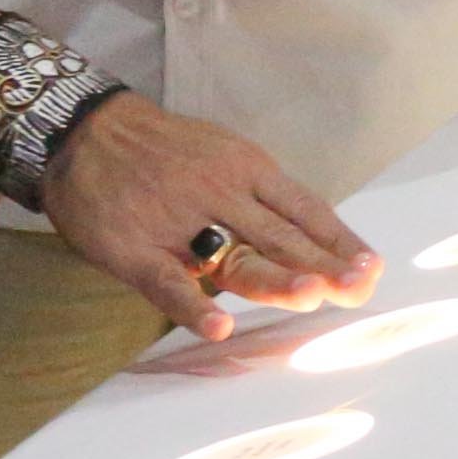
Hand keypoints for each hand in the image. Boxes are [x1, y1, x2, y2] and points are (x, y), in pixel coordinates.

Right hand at [46, 95, 374, 328]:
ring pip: (235, 257)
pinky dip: (193, 305)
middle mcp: (221, 194)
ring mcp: (178, 223)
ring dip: (275, 279)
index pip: (306, 209)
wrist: (86, 133)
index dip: (339, 241)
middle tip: (357, 290)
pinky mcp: (137, 251)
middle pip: (280, 236)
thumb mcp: (223, 155)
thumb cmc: (165, 152)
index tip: (370, 270)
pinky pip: (169, 283)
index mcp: (247, 170)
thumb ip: (262, 195)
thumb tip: (314, 237)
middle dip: (323, 266)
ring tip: (310, 297)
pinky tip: (218, 326)